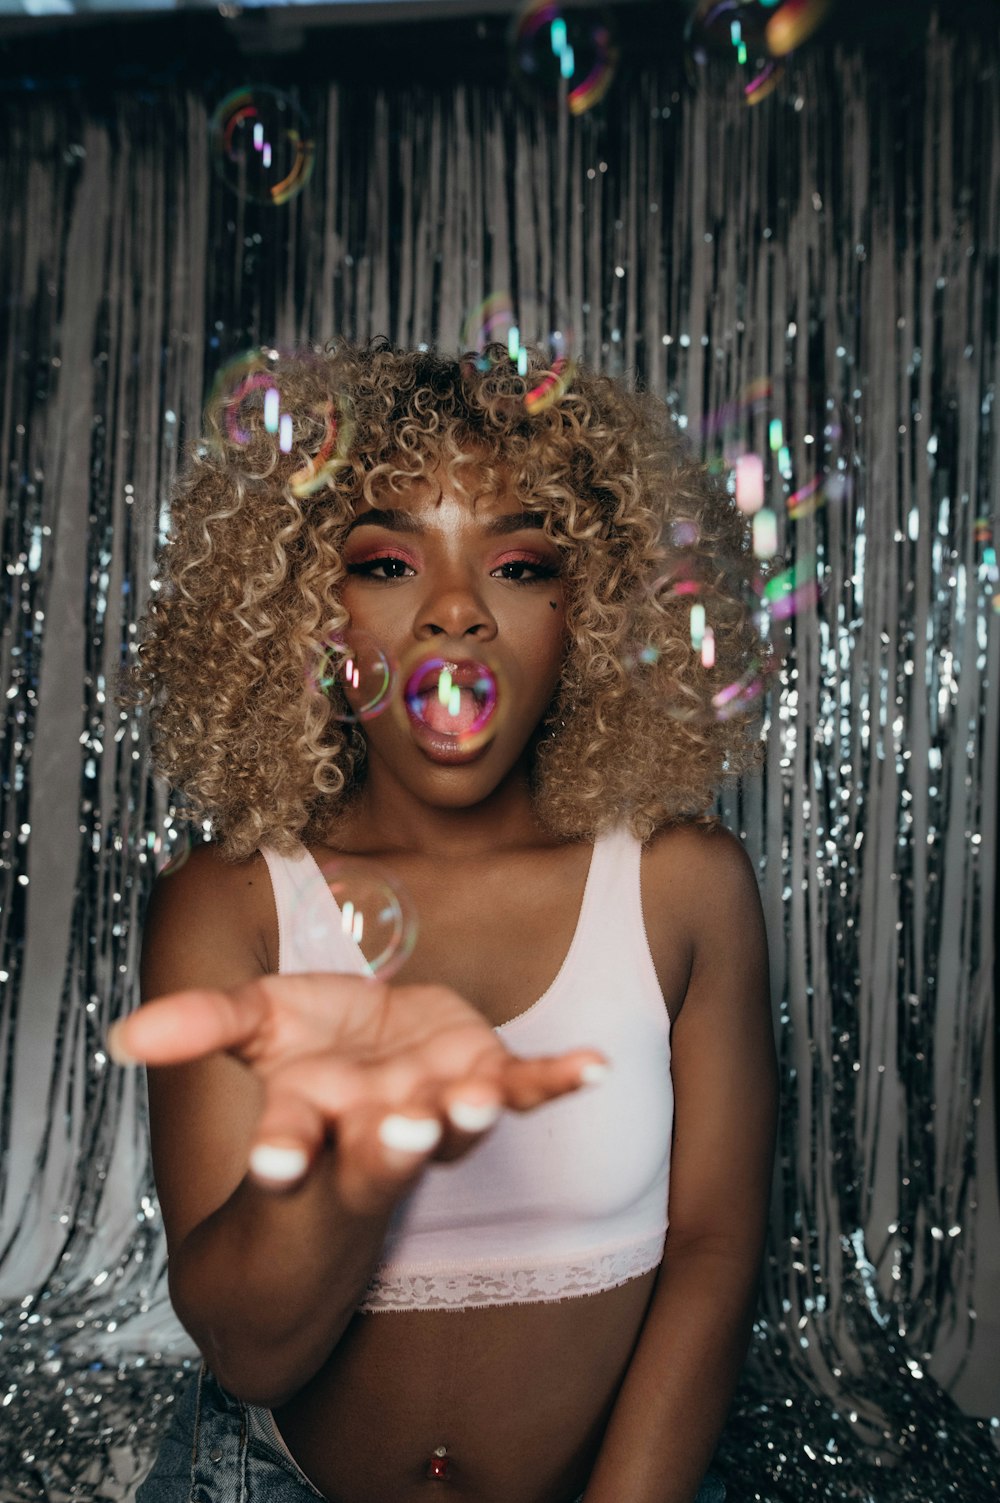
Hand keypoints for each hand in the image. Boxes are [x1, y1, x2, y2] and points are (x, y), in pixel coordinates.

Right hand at [108, 974, 606, 1211]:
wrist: (376, 1057)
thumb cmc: (311, 1045)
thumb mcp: (253, 1023)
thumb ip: (201, 1026)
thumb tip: (123, 1038)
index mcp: (313, 1118)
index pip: (291, 1142)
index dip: (284, 1152)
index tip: (276, 1167)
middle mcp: (374, 1126)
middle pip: (380, 1147)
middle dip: (390, 1145)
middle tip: (399, 1135)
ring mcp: (435, 1108)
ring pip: (452, 1125)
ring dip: (465, 1117)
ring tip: (472, 1106)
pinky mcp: (483, 1079)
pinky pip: (525, 1089)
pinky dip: (558, 1081)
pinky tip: (592, 1069)